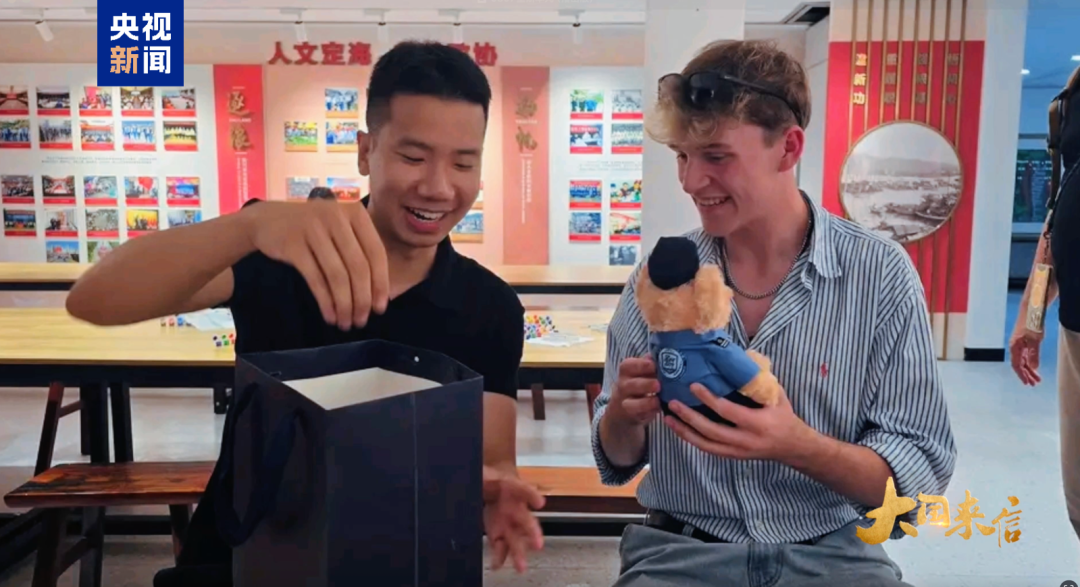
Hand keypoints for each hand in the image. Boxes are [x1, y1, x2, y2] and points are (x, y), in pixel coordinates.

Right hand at [242, 200, 389, 329]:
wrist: (266, 219)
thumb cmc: (312, 228)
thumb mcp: (340, 228)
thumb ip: (360, 249)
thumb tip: (381, 292)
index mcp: (355, 211)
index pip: (376, 252)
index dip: (381, 283)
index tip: (381, 308)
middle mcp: (336, 216)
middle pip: (358, 267)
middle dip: (363, 299)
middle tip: (362, 321)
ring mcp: (313, 228)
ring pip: (337, 276)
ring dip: (345, 305)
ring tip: (346, 323)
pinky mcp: (292, 244)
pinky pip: (316, 279)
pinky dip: (325, 301)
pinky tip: (330, 316)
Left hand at [482, 467, 544, 572]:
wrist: (484, 484)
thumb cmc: (488, 478)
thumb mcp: (483, 472)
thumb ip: (482, 475)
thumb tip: (477, 477)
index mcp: (511, 488)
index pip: (523, 489)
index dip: (531, 495)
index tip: (539, 503)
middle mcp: (514, 508)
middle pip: (525, 520)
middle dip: (532, 532)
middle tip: (538, 543)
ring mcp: (507, 522)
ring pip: (516, 538)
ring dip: (519, 552)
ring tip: (521, 566)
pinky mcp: (498, 533)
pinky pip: (501, 547)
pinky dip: (499, 557)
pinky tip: (496, 565)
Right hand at [608, 356, 661, 426]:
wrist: (623, 409)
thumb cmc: (638, 384)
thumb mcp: (640, 373)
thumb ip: (648, 364)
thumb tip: (660, 354)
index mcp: (626, 372)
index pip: (628, 365)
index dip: (641, 365)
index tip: (653, 365)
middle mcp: (622, 386)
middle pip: (630, 385)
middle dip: (645, 385)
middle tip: (658, 385)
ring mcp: (625, 402)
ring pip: (631, 404)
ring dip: (646, 402)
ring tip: (658, 400)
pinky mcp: (631, 416)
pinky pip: (639, 415)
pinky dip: (650, 413)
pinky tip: (658, 409)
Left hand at [664, 383, 814, 463]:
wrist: (792, 446)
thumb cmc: (783, 415)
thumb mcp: (776, 395)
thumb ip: (758, 380)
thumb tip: (740, 357)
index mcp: (757, 423)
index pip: (727, 411)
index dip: (708, 399)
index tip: (693, 386)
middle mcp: (745, 440)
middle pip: (711, 431)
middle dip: (689, 418)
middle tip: (673, 403)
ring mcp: (737, 451)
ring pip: (705, 444)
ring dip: (685, 432)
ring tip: (668, 418)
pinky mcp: (732, 456)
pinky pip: (708, 449)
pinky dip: (692, 439)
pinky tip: (680, 429)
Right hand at [1009, 324, 1043, 385]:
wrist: (1031, 310)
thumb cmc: (1032, 323)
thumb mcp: (1035, 340)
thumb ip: (1034, 354)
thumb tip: (1033, 367)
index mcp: (1014, 346)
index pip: (1016, 365)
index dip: (1022, 375)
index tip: (1027, 383)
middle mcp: (1015, 346)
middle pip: (1019, 364)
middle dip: (1026, 374)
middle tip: (1034, 383)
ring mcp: (1019, 344)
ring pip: (1023, 360)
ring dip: (1029, 369)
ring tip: (1037, 378)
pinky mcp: (1023, 341)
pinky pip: (1025, 355)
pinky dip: (1030, 362)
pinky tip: (1034, 366)